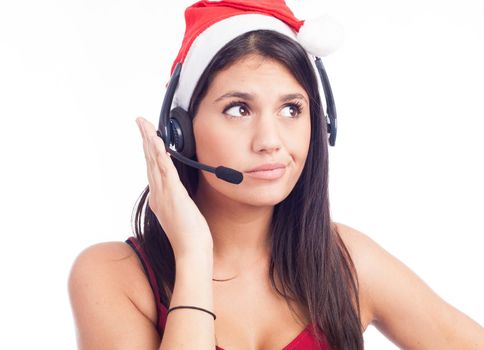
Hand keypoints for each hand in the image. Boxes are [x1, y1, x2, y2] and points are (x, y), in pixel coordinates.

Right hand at [136, 117, 212, 259]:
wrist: (191, 250)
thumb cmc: (189, 234)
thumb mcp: (180, 212)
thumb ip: (176, 198)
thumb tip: (175, 191)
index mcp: (159, 196)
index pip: (152, 167)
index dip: (148, 148)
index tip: (147, 134)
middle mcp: (158, 193)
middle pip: (149, 160)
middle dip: (145, 138)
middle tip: (140, 121)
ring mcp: (164, 194)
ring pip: (154, 161)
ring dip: (150, 141)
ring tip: (144, 125)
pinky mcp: (174, 195)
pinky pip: (166, 171)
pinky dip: (161, 155)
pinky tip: (159, 143)